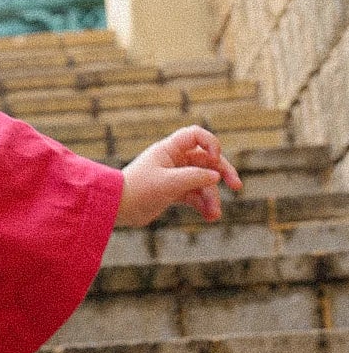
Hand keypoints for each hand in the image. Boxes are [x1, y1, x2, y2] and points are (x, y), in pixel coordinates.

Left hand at [117, 125, 242, 225]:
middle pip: (207, 160)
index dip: (211, 142)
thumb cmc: (138, 190)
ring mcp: (175, 176)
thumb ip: (194, 178)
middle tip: (237, 186)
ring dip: (211, 197)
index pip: (196, 135)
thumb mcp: (169, 183)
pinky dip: (203, 205)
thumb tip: (216, 176)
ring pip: (202, 182)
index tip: (216, 156)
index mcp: (169, 149)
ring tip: (214, 214)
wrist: (117, 209)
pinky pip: (195, 196)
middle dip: (222, 172)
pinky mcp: (173, 192)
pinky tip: (210, 216)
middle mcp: (174, 160)